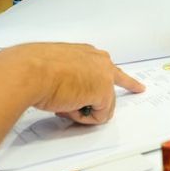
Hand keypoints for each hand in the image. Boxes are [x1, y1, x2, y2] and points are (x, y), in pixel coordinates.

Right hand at [7, 41, 145, 124]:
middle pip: (111, 89)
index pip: (108, 67)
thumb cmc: (33, 69)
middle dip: (95, 102)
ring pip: (103, 107)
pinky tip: (68, 107)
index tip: (138, 87)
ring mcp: (104, 76)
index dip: (125, 81)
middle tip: (94, 100)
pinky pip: (99, 117)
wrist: (31, 71)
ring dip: (82, 111)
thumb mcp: (53, 68)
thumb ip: (67, 76)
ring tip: (62, 102)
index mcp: (86, 52)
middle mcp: (99, 60)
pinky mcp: (104, 92)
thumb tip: (64, 91)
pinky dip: (83, 118)